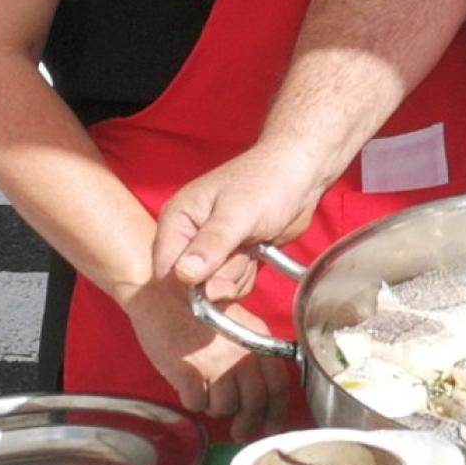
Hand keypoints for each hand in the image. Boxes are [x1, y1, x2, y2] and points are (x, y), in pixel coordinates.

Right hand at [124, 280, 291, 439]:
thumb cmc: (193, 308)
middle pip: (255, 402)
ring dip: (216, 407)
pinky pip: (197, 404)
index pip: (278, 384)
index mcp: (256, 337)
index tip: (270, 426)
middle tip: (239, 431)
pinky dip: (193, 400)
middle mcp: (241, 352)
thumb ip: (250, 352)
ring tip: (206, 392)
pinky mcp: (190, 373)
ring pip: (225, 406)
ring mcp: (216, 363)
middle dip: (248, 422)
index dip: (276, 411)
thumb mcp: (234, 324)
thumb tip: (260, 391)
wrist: (160, 292)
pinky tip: (188, 385)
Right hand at [153, 142, 325, 297]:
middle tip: (244, 253)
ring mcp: (210, 250)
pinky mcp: (231, 258)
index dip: (188, 288)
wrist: (299, 174)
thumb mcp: (238, 213)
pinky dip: (246, 278)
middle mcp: (188, 237)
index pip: (165, 272)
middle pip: (189, 287)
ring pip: (212, 290)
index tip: (218, 284)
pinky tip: (258, 253)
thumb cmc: (267, 182)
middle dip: (219, 280)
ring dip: (236, 278)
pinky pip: (230, 287)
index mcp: (177, 220)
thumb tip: (184, 275)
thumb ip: (211, 245)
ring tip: (252, 245)